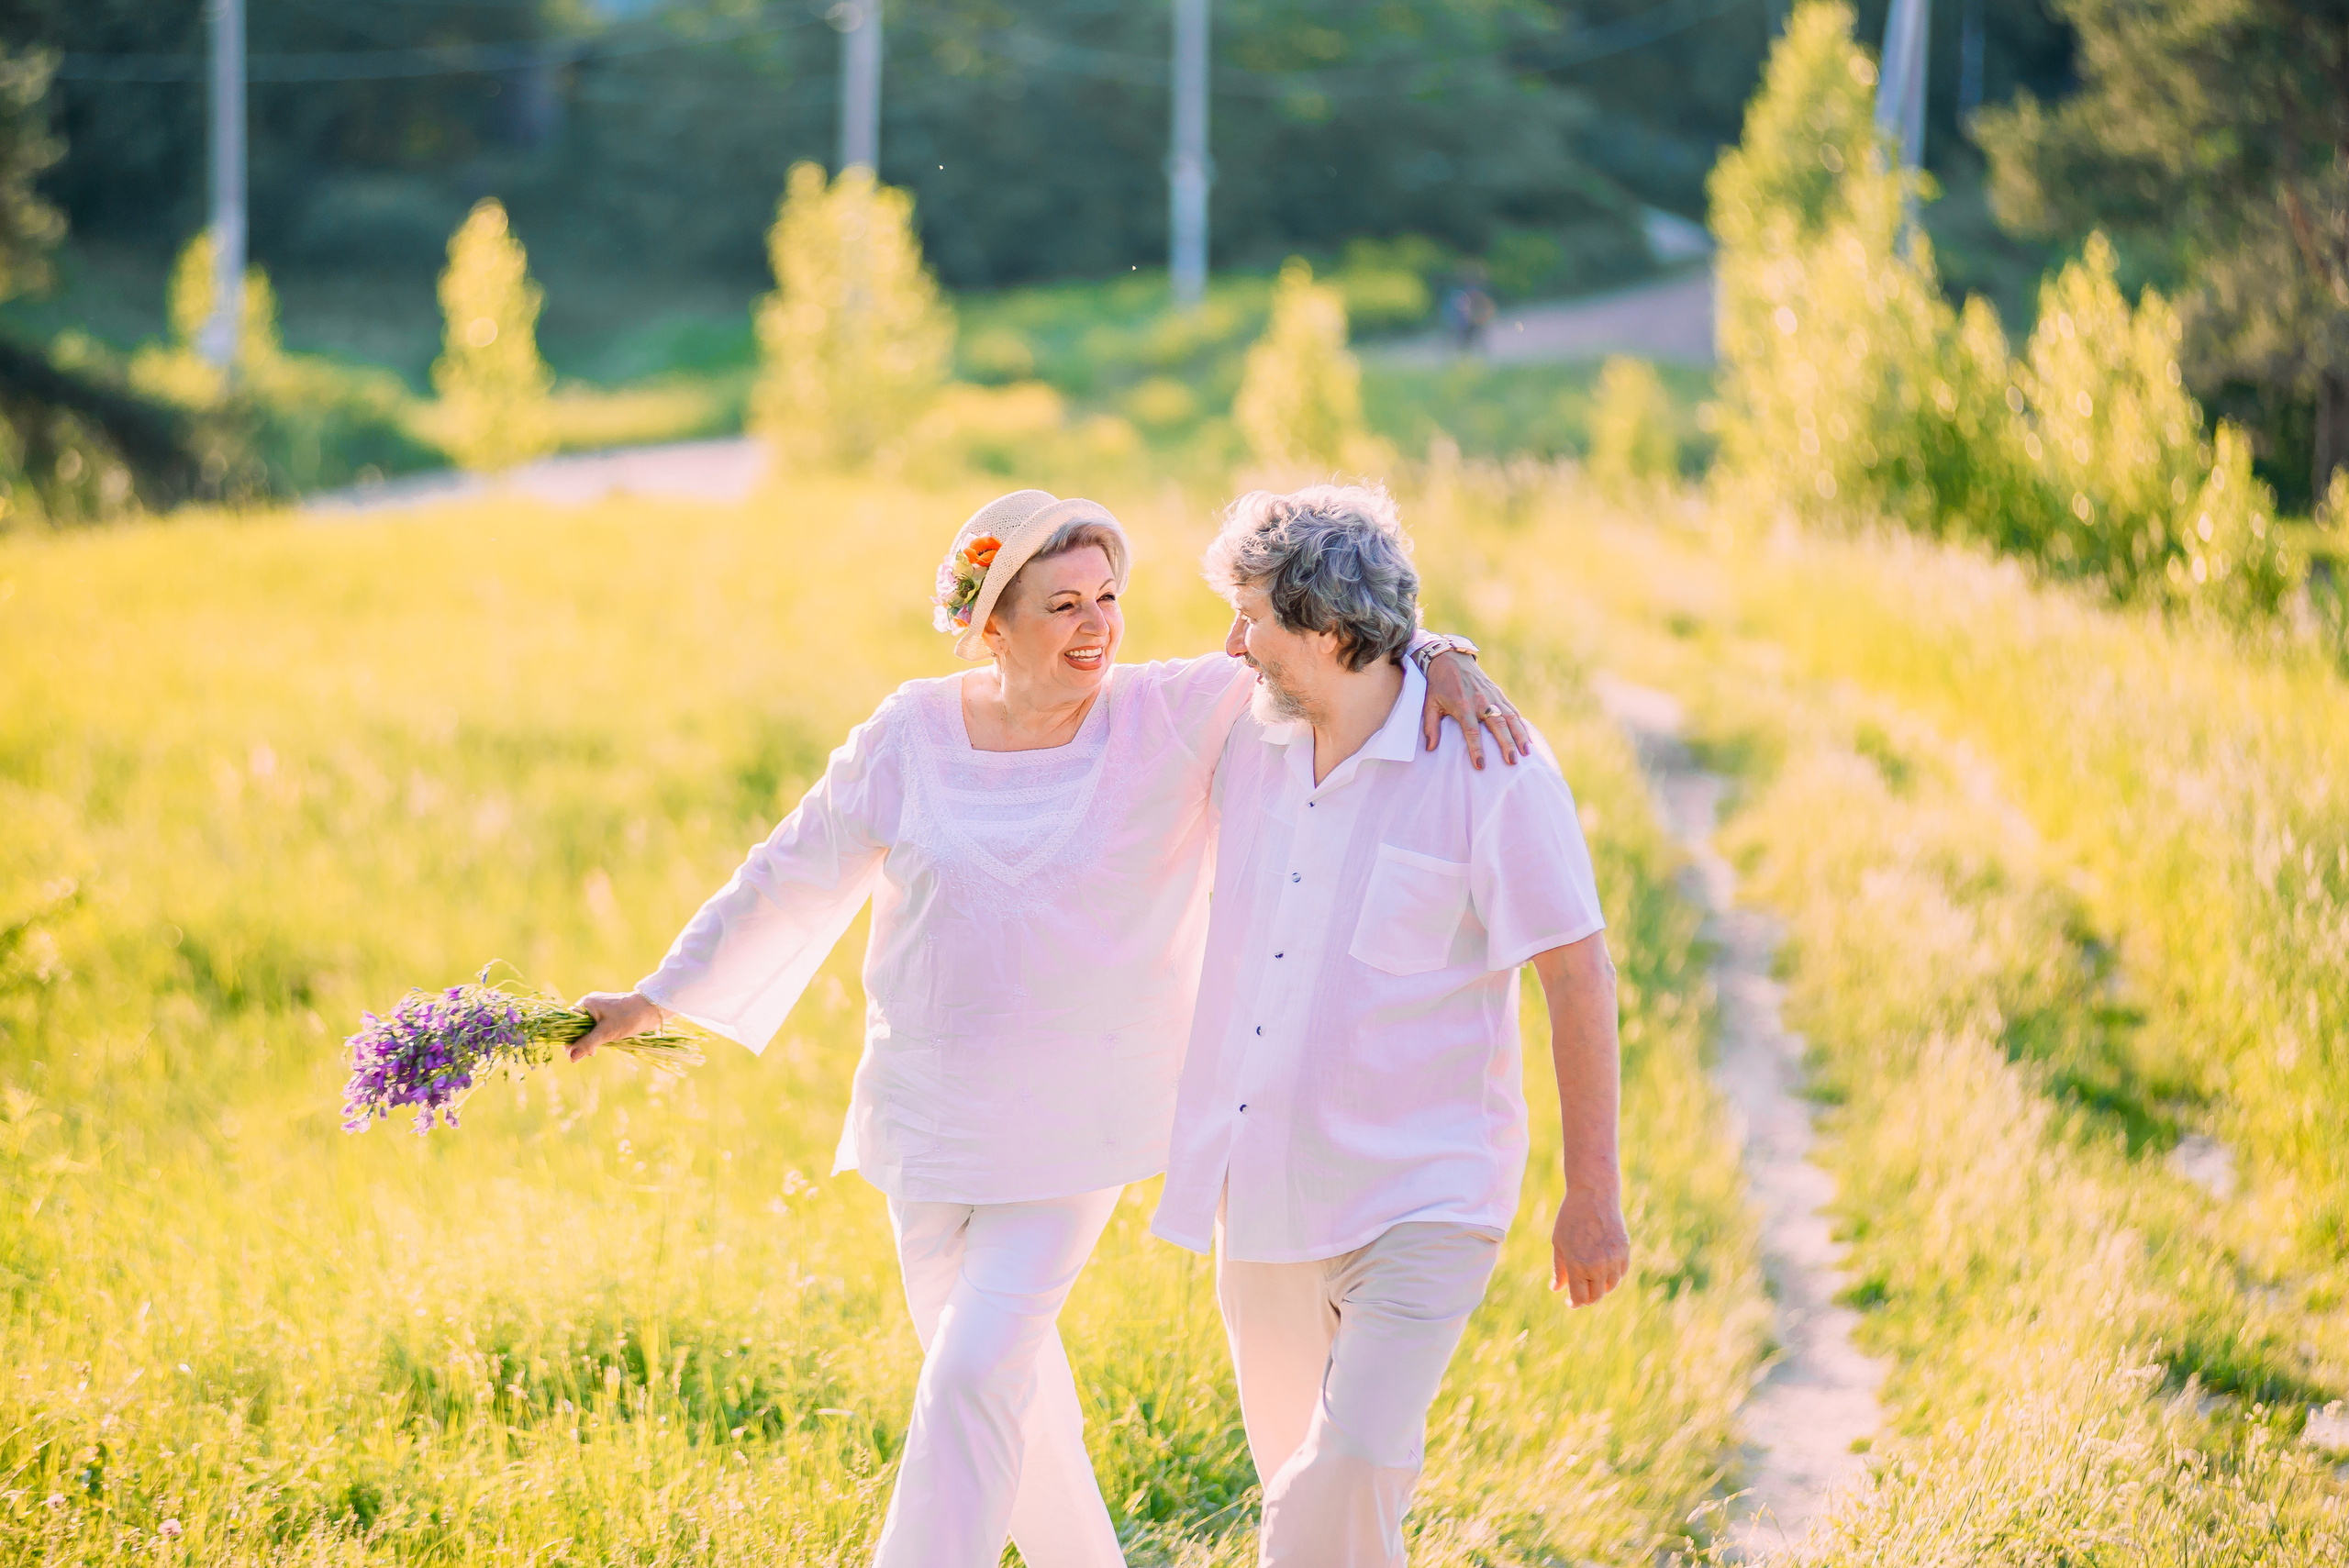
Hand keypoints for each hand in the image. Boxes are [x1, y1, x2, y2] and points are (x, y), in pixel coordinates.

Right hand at [570, 990, 665, 1061]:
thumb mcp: (606, 1033)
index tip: (576, 1053)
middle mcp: (590, 1005)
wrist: (653, 1008)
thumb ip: (587, 1044)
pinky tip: (604, 1043)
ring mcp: (599, 1009)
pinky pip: (597, 1027)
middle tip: (592, 1053)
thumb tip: (571, 1058)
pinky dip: (598, 1037)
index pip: (567, 1024)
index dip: (569, 1040)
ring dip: (590, 1041)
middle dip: (581, 1042)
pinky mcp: (608, 1014)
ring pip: (587, 1029)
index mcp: (586, 1004)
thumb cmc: (629, 1017)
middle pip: (576, 1027)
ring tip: (597, 1051)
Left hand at [1421, 650, 1530, 768]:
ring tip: (1526, 753)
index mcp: (1463, 705)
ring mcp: (1492, 696)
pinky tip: (1528, 739)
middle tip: (1512, 761)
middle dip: (1506, 744)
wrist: (1450, 658)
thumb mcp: (1429, 703)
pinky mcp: (1499, 693)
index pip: (1472, 730)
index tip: (1481, 765)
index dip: (1476, 748)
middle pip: (1497, 725)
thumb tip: (1429, 748)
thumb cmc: (1438, 684)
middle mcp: (1481, 701)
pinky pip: (1513, 711)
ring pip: (1510, 718)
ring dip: (1519, 736)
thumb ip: (1430, 726)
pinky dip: (1522, 725)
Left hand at [1550, 1185, 1629, 1306]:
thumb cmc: (1570, 1218)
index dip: (1574, 1303)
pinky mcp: (1625, 1251)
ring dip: (1600, 1287)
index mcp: (1577, 1265)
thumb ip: (1559, 1269)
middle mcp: (1597, 1265)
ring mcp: (1613, 1259)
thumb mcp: (1559, 1242)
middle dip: (1587, 1298)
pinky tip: (1603, 1267)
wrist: (1593, 1195)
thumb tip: (1556, 1290)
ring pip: (1610, 1286)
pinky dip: (1612, 1275)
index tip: (1571, 1302)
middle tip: (1581, 1293)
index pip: (1580, 1298)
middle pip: (1596, 1297)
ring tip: (1591, 1278)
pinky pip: (1620, 1273)